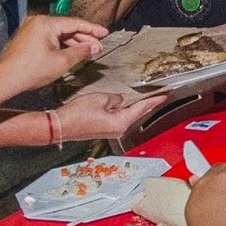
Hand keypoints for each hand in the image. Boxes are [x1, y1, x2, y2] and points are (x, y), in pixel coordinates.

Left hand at [0, 15, 99, 93]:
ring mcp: (32, 29)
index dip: (92, 29)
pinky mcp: (29, 37)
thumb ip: (81, 52)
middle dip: (84, 37)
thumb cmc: (29, 71)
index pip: (75, 23)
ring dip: (73, 42)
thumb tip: (94, 47)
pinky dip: (61, 44)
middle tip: (98, 45)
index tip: (104, 32)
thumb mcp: (62, 62)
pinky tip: (71, 52)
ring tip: (87, 51)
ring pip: (59, 33)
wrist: (6, 79)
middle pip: (67, 27)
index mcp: (45, 23)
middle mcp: (37, 22)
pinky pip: (50, 37)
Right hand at [50, 88, 172, 142]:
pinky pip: (119, 117)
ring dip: (136, 106)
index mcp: (121, 123)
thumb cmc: (76, 116)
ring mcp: (111, 131)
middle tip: (160, 94)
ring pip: (128, 115)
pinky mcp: (104, 129)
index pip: (143, 108)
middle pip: (138, 113)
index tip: (165, 94)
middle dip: (149, 103)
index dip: (155, 100)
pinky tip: (125, 103)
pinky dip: (124, 109)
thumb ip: (115, 98)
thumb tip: (121, 98)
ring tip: (146, 96)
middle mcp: (119, 130)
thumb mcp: (100, 99)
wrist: (60, 126)